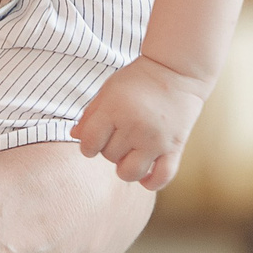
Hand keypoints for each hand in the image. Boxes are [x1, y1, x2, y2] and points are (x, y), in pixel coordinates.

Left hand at [72, 54, 208, 188]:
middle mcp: (135, 126)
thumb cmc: (138, 79)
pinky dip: (151, 182)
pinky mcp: (175, 147)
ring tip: (130, 154)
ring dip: (126, 168)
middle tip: (120, 135)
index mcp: (115, 109)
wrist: (177, 70)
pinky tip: (145, 176)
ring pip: (130, 173)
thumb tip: (76, 136)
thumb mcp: (109, 89)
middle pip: (110, 156)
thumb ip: (91, 113)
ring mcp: (156, 139)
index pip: (89, 143)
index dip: (88, 146)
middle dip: (110, 149)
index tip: (94, 140)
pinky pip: (162, 177)